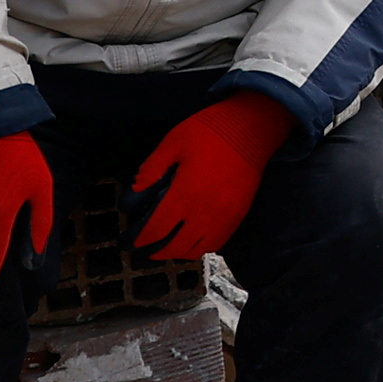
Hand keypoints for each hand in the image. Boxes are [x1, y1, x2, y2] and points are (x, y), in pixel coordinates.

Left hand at [130, 95, 296, 259]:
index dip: (140, 239)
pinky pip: (216, 244)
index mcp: (183, 194)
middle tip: (144, 248)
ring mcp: (223, 217)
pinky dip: (199, 247)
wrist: (251, 129)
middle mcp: (203, 212)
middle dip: (155, 251)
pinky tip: (191, 240)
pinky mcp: (237, 216)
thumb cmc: (208, 132)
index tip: (131, 240)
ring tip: (166, 246)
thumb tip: (133, 196)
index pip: (156, 229)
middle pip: (174, 246)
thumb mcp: (172, 143)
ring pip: (196, 250)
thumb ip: (150, 170)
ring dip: (177, 252)